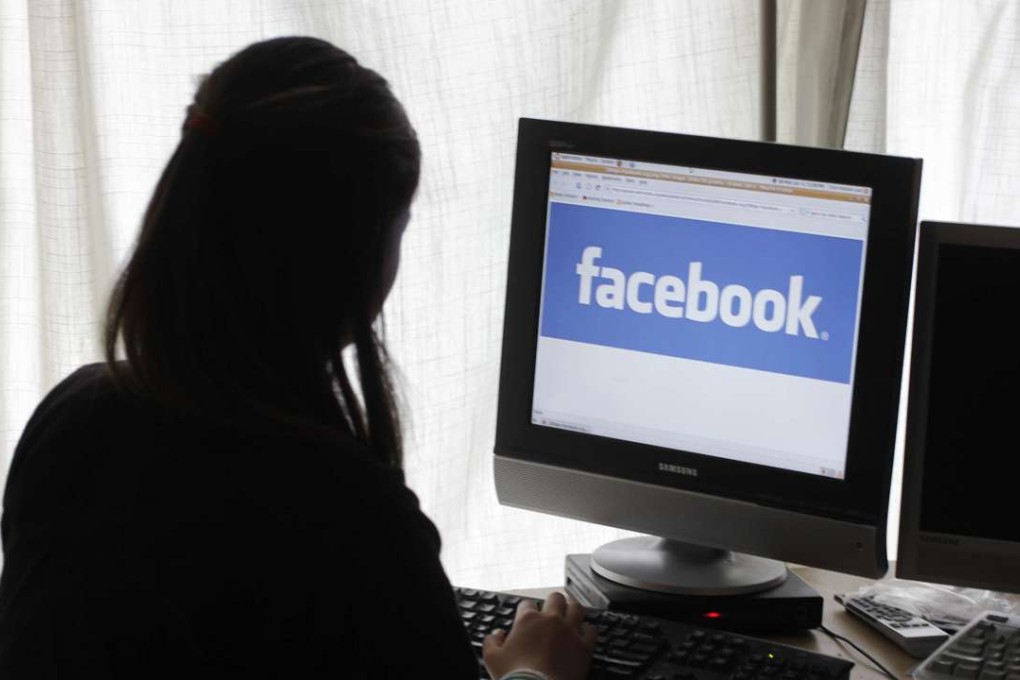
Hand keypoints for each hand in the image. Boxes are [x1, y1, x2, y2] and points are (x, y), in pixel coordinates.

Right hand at [482, 591, 596, 679]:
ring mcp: (569, 631)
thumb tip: (496, 634)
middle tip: (551, 608)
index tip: (526, 617)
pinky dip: (588, 629)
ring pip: (576, 607)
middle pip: (555, 598)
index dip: (526, 609)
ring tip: (571, 612)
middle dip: (553, 601)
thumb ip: (492, 642)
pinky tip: (584, 633)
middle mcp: (550, 620)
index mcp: (528, 620)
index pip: (527, 603)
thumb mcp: (492, 659)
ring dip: (573, 609)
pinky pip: (591, 630)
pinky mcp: (584, 646)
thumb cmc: (515, 676)